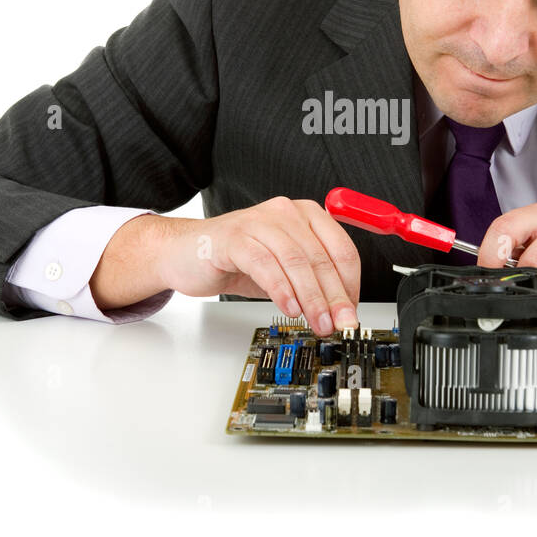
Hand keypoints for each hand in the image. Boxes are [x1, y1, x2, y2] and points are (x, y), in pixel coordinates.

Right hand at [89, 198, 359, 335]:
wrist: (185, 253)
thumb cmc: (237, 260)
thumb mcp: (284, 270)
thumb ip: (311, 283)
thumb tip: (341, 312)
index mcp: (305, 215)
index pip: (342, 249)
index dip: (351, 285)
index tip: (352, 313)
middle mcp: (286, 212)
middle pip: (321, 257)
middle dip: (335, 297)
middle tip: (340, 324)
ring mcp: (259, 221)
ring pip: (296, 261)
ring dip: (312, 298)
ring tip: (318, 322)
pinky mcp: (234, 237)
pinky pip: (265, 264)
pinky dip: (281, 289)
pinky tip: (288, 308)